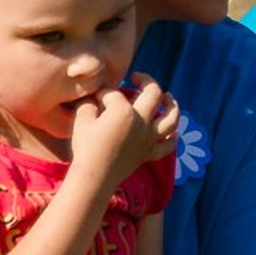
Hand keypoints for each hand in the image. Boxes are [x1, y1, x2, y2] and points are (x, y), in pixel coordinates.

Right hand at [68, 74, 179, 190]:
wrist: (95, 176)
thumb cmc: (86, 147)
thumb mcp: (82, 119)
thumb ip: (90, 104)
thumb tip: (95, 98)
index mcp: (124, 111)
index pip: (116, 94)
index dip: (104, 92)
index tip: (96, 97)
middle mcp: (142, 122)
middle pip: (153, 94)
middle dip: (147, 81)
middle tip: (138, 78)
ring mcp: (149, 139)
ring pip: (171, 119)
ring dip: (173, 105)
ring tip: (169, 97)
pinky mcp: (149, 154)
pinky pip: (167, 146)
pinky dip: (172, 138)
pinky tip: (173, 133)